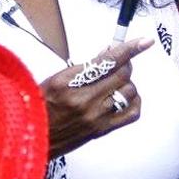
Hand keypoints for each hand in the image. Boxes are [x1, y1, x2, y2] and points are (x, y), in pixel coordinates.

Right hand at [40, 38, 153, 157]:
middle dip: (124, 64)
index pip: (108, 61)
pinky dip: (133, 101)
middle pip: (122, 74)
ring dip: (126, 82)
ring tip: (115, 82)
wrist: (34, 136)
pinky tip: (124, 97)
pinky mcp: (103, 130)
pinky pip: (132, 113)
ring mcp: (96, 117)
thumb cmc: (41, 107)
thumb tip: (108, 53)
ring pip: (129, 91)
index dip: (130, 48)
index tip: (144, 42)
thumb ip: (84, 67)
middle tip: (118, 63)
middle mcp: (84, 100)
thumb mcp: (55, 79)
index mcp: (68, 83)